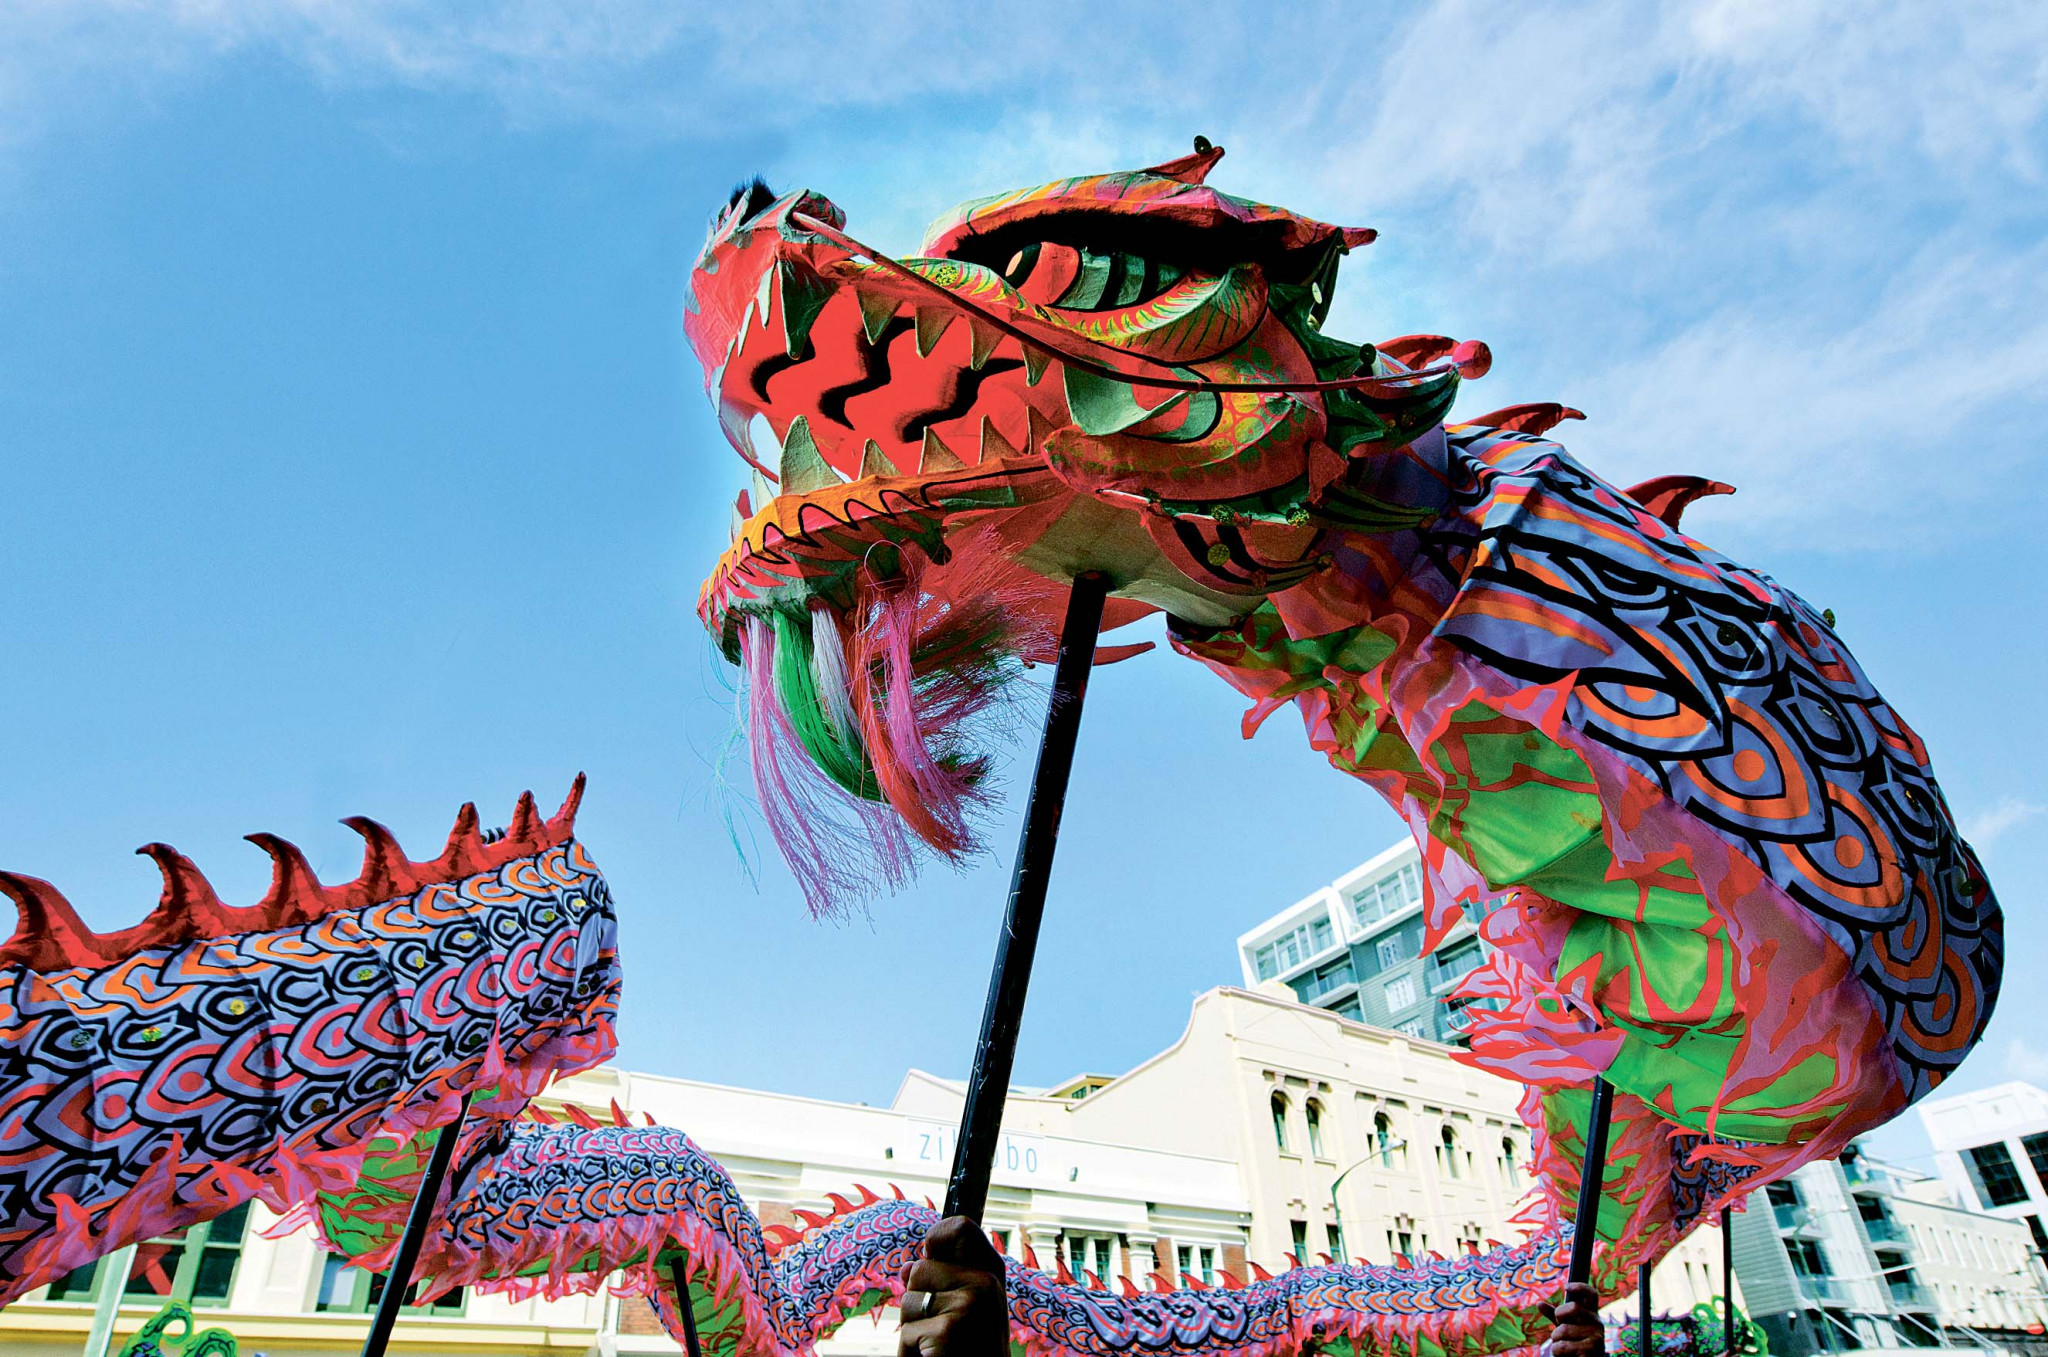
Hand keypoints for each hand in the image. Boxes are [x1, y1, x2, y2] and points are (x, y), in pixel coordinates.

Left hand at [898, 1215, 1007, 1356]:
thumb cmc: (971, 1347)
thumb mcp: (966, 1306)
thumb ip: (942, 1280)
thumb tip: (906, 1267)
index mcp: (992, 1271)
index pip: (960, 1227)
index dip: (936, 1238)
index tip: (931, 1255)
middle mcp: (986, 1282)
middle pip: (919, 1269)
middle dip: (917, 1299)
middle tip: (942, 1325)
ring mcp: (969, 1305)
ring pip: (908, 1301)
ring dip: (914, 1327)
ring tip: (939, 1344)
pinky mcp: (948, 1330)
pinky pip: (907, 1331)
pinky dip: (912, 1350)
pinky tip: (936, 1356)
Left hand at [1542, 1282, 1605, 1356]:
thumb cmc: (1575, 1344)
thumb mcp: (1565, 1327)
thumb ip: (1554, 1315)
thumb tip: (1539, 1303)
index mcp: (1592, 1314)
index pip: (1591, 1294)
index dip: (1580, 1287)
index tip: (1565, 1287)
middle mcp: (1597, 1324)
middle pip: (1574, 1307)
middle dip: (1560, 1316)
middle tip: (1561, 1327)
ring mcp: (1596, 1338)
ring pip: (1563, 1330)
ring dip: (1556, 1341)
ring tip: (1564, 1347)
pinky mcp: (1590, 1352)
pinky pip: (1562, 1347)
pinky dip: (1557, 1352)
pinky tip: (1567, 1356)